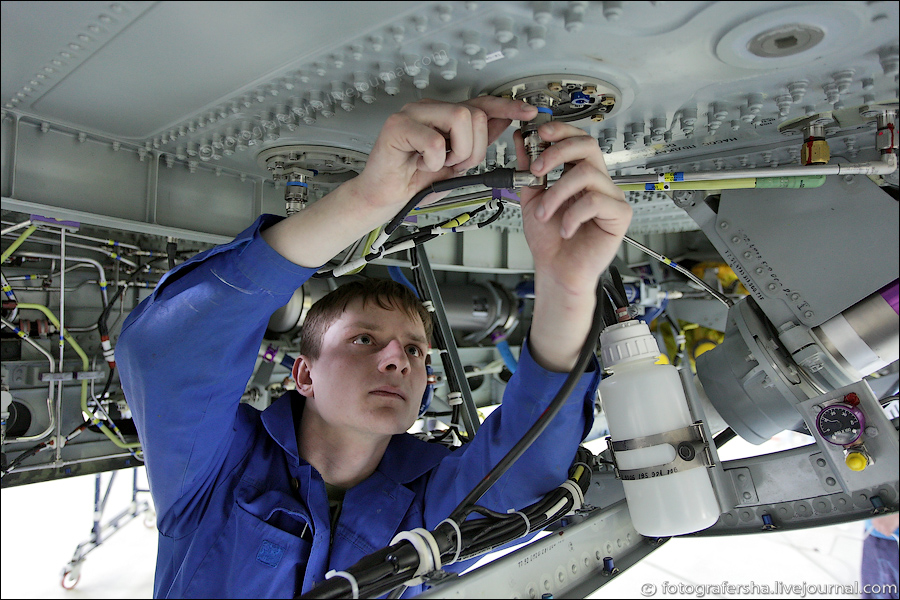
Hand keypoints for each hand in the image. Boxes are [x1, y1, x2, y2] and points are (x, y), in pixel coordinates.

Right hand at [356, 96, 536, 209]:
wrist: (386, 198)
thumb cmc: (415, 181)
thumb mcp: (457, 163)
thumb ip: (477, 140)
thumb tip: (503, 121)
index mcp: (443, 115)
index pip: (481, 103)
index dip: (507, 106)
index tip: (528, 112)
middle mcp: (429, 109)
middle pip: (474, 114)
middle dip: (472, 149)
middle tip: (453, 164)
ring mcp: (412, 113)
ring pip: (460, 119)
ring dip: (456, 153)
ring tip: (436, 163)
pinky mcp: (397, 125)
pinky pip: (435, 141)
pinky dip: (433, 161)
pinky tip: (419, 164)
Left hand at [513, 121, 631, 370]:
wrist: (556, 271)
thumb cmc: (549, 240)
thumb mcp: (531, 198)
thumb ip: (528, 169)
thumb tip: (523, 139)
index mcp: (578, 174)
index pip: (577, 139)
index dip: (561, 131)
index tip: (540, 133)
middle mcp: (597, 182)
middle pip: (588, 146)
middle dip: (557, 153)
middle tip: (536, 171)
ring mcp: (610, 197)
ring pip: (587, 173)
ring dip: (557, 192)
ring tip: (544, 213)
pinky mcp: (619, 215)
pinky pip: (596, 201)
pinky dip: (573, 215)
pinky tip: (565, 229)